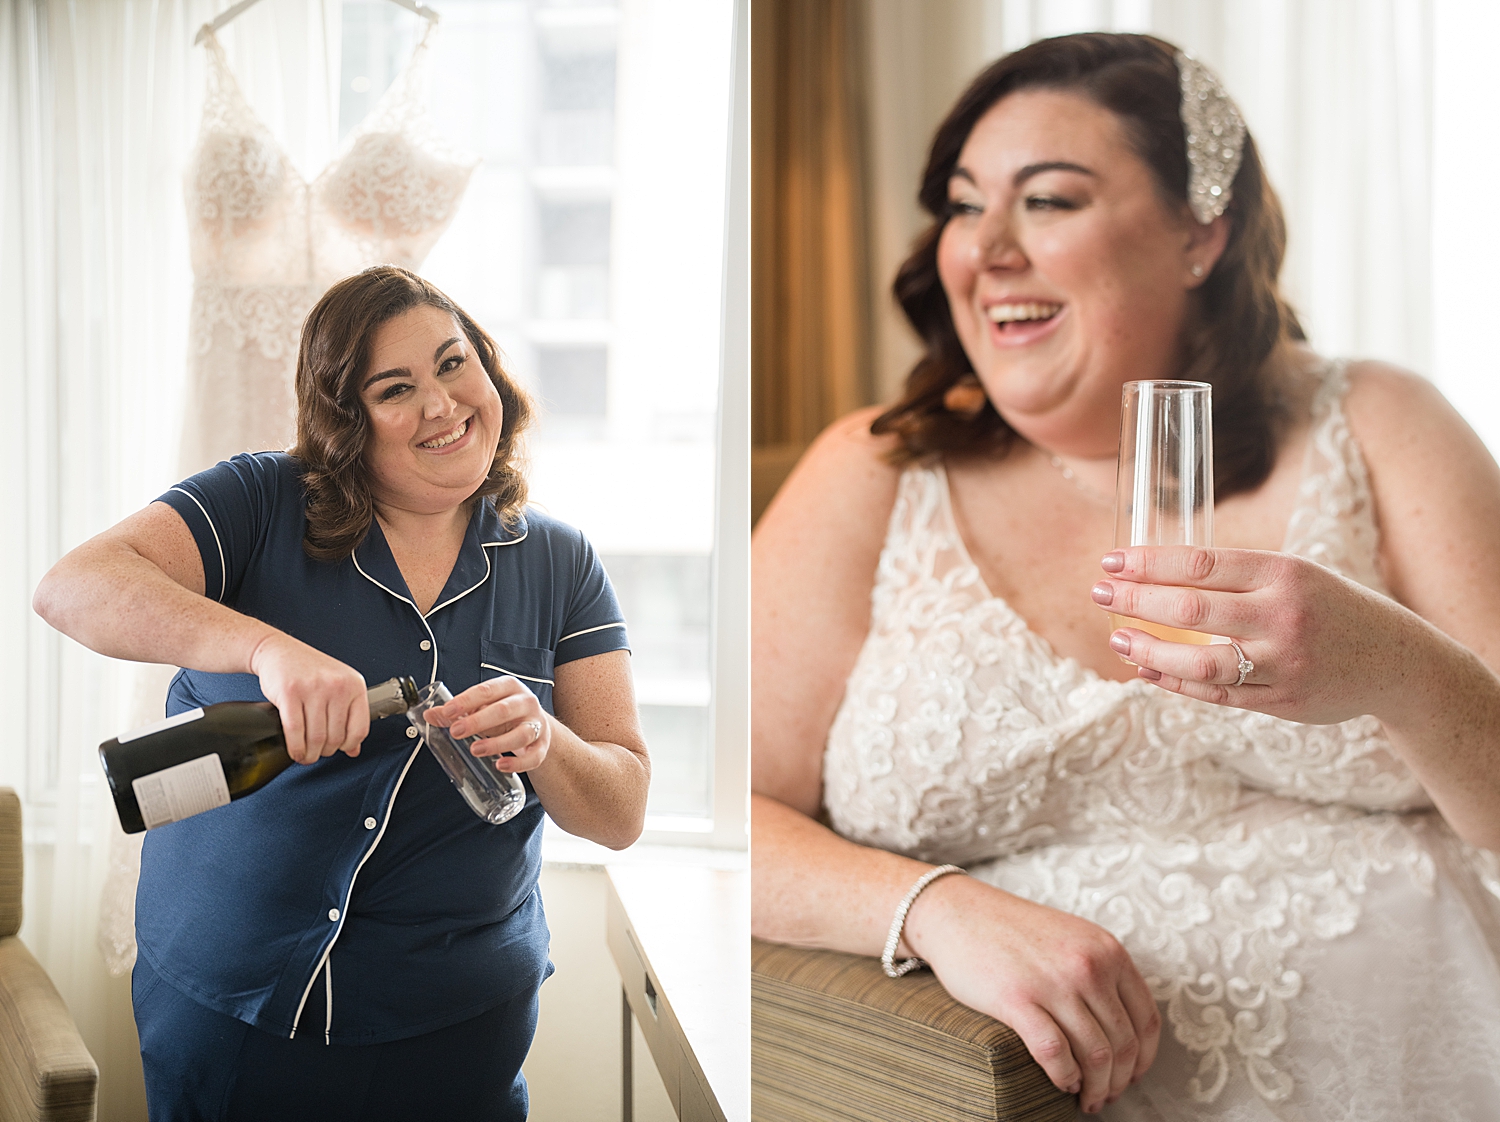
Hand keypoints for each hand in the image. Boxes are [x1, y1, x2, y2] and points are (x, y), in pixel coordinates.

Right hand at [247, 632, 368, 763]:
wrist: (279, 650)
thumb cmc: (309, 669)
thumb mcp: (338, 686)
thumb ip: (349, 716)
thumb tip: (354, 749)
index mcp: (355, 685)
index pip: (360, 728)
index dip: (348, 746)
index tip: (340, 749)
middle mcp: (337, 685)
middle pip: (336, 737)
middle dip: (325, 751)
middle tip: (318, 752)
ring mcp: (314, 688)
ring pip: (316, 737)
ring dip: (310, 754)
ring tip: (306, 755)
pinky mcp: (290, 693)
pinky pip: (295, 731)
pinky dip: (295, 748)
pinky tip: (295, 750)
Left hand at [424, 676, 550, 773]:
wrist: (536, 725)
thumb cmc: (504, 714)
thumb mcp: (483, 707)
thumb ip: (458, 711)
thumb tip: (429, 714)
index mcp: (509, 687)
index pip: (486, 691)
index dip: (466, 701)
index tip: (448, 712)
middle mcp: (526, 703)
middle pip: (503, 710)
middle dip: (478, 721)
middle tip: (456, 731)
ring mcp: (537, 724)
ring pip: (521, 734)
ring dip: (497, 743)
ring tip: (475, 750)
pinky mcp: (542, 746)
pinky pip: (533, 756)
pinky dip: (517, 763)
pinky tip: (500, 765)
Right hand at [907, 874, 1159, 1113]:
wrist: (958, 912)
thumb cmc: (1013, 931)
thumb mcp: (1073, 937)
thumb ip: (1101, 971)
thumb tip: (1124, 1029)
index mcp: (1108, 950)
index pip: (1146, 1019)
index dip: (1143, 1058)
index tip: (1132, 1075)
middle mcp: (1088, 965)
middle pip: (1123, 1043)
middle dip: (1118, 1081)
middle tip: (1107, 1095)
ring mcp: (1054, 983)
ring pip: (1096, 1055)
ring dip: (1095, 1088)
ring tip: (1086, 1098)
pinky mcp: (1017, 1000)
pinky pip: (1055, 1054)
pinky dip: (1065, 1077)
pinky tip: (1062, 1082)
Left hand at [1091, 545, 1404, 723]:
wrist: (1395, 662)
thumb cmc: (1328, 607)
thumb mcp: (1293, 574)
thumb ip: (1234, 576)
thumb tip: (1153, 575)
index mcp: (1284, 574)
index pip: (1200, 564)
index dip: (1148, 563)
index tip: (1111, 562)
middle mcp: (1282, 617)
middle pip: (1190, 610)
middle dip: (1136, 601)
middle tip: (1099, 594)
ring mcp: (1282, 664)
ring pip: (1198, 662)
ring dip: (1147, 649)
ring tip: (1117, 637)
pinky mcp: (1280, 702)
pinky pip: (1215, 694)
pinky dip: (1173, 682)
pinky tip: (1145, 668)